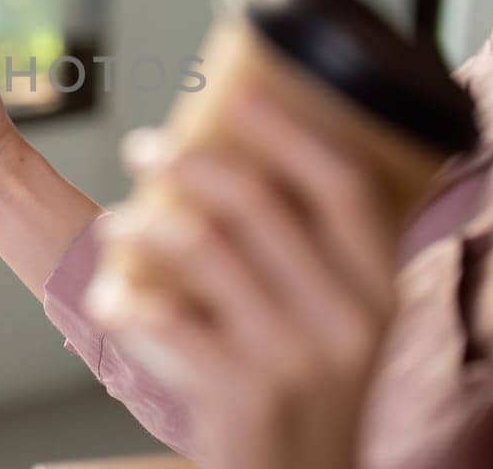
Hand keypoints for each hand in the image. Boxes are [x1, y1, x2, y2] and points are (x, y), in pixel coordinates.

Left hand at [86, 93, 399, 468]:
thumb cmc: (305, 400)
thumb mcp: (338, 325)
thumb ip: (309, 255)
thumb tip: (242, 164)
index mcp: (381, 289)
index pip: (343, 184)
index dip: (288, 130)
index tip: (238, 92)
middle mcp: (352, 319)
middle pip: (261, 202)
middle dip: (188, 161)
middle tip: (144, 147)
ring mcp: (300, 360)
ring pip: (203, 248)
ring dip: (143, 223)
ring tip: (118, 225)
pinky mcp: (247, 397)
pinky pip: (167, 319)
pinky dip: (126, 301)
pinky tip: (112, 301)